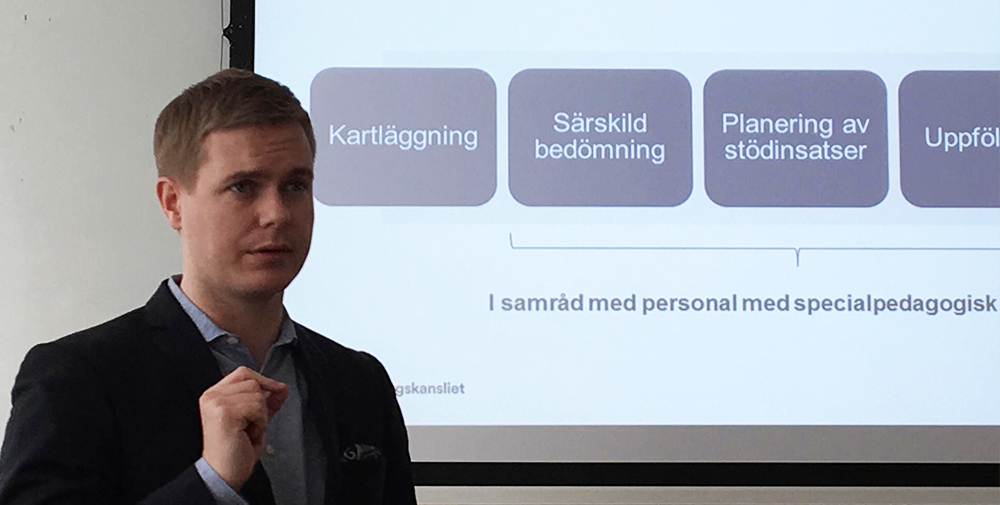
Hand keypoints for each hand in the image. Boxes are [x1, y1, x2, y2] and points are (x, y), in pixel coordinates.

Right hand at [199, 366, 288, 489]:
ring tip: (247, 432)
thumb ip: (267, 401)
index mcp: (214, 394)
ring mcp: (216, 403)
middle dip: (261, 405)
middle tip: (250, 426)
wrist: (224, 474)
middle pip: (253, 382)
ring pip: (257, 395)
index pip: (243, 373)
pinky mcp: (224, 412)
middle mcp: (211, 396)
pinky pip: (257, 407)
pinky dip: (259, 423)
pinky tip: (247, 435)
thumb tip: (282, 387)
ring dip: (260, 417)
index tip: (277, 391)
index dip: (263, 380)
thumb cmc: (236, 450)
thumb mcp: (254, 419)